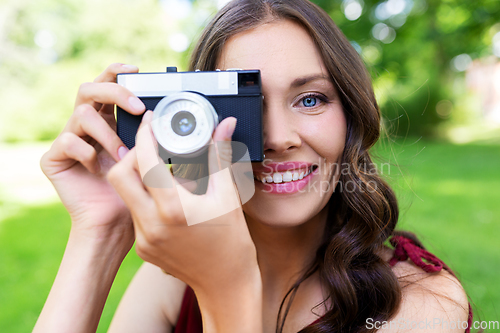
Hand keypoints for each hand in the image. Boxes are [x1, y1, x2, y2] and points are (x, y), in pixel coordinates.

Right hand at [40, 63, 144, 244]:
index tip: (136, 69)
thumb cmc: (134, 192)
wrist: (114, 224)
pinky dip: (87, 152)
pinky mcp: (53, 159)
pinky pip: (67, 141)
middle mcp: (86, 127)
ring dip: (108, 134)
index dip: (116, 73)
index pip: (107, 87)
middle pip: (89, 89)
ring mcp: (68, 140)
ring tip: (124, 156)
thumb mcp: (146, 159)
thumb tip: (158, 115)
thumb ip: (148, 137)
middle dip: (114, 92)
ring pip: (81, 114)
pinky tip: (97, 169)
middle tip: (137, 106)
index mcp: (108, 121)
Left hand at [107, 111, 259, 297]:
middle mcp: (151, 225)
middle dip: (131, 155)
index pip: (146, 162)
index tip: (150, 122)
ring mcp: (143, 239)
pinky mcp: (141, 248)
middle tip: (150, 147)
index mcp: (174, 209)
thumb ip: (219, 155)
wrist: (225, 283)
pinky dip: (147, 200)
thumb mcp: (227, 195)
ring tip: (165, 174)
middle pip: (119, 176)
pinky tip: (168, 201)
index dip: (145, 136)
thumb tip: (224, 125)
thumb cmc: (232, 240)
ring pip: (126, 195)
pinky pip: (135, 214)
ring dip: (140, 178)